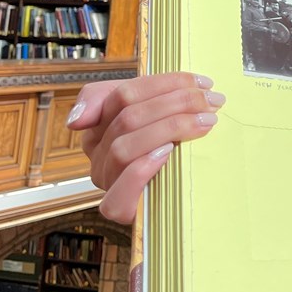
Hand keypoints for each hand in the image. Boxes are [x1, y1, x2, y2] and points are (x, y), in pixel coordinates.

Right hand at [67, 72, 224, 222]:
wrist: (181, 193)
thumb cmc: (168, 143)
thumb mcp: (153, 112)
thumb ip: (125, 97)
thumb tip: (78, 120)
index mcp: (101, 124)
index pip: (123, 94)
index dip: (165, 84)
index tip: (203, 83)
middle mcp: (97, 152)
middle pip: (128, 118)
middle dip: (176, 104)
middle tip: (213, 102)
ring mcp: (106, 180)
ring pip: (124, 148)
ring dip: (169, 130)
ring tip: (205, 123)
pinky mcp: (118, 208)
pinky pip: (119, 191)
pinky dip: (142, 169)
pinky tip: (168, 153)